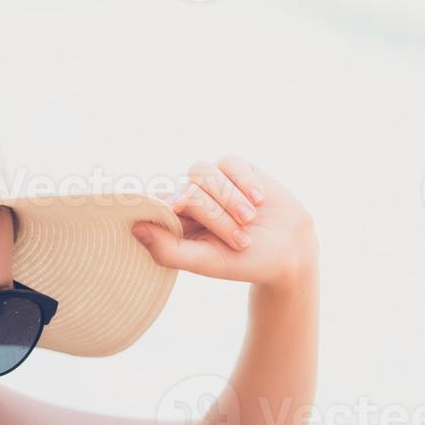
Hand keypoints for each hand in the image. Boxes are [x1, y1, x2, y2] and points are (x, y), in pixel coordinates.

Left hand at [132, 155, 316, 291]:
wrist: (288, 251)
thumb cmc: (244, 262)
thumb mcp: (205, 262)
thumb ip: (169, 250)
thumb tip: (135, 229)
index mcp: (176, 222)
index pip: (158, 203)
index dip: (165, 203)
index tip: (176, 208)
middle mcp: (190, 197)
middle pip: (188, 190)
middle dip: (216, 215)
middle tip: (240, 240)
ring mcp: (212, 181)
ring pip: (205, 173)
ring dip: (229, 197)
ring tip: (250, 219)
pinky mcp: (236, 168)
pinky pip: (230, 162)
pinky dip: (244, 180)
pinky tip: (258, 200)